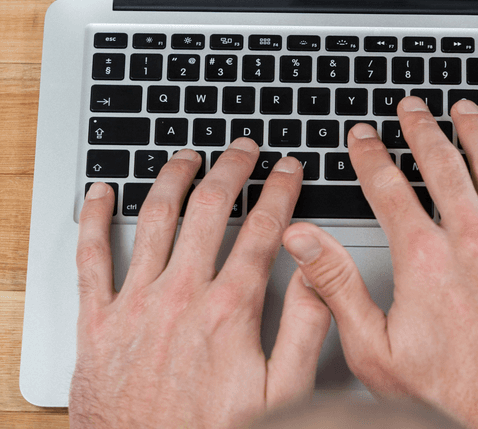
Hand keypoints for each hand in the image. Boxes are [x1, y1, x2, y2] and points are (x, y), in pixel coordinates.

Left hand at [70, 141, 330, 428]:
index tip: (288, 170)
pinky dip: (95, 218)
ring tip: (188, 156)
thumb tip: (318, 271)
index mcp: (228, 311)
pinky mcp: (98, 325)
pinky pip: (91, 258)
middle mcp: (180, 297)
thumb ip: (305, 328)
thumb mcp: (281, 396)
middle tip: (244, 148)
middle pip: (209, 208)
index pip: (262, 229)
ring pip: (156, 218)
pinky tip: (101, 192)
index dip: (280, 191)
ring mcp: (136, 306)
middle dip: (232, 168)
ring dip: (174, 177)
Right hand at [283, 98, 477, 428]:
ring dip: (477, 133)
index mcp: (427, 259)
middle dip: (421, 128)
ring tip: (465, 109)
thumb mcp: (374, 350)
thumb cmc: (448, 399)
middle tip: (411, 107)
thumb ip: (335, 286)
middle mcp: (473, 242)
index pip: (389, 187)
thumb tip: (302, 240)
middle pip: (442, 164)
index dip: (371, 155)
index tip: (363, 136)